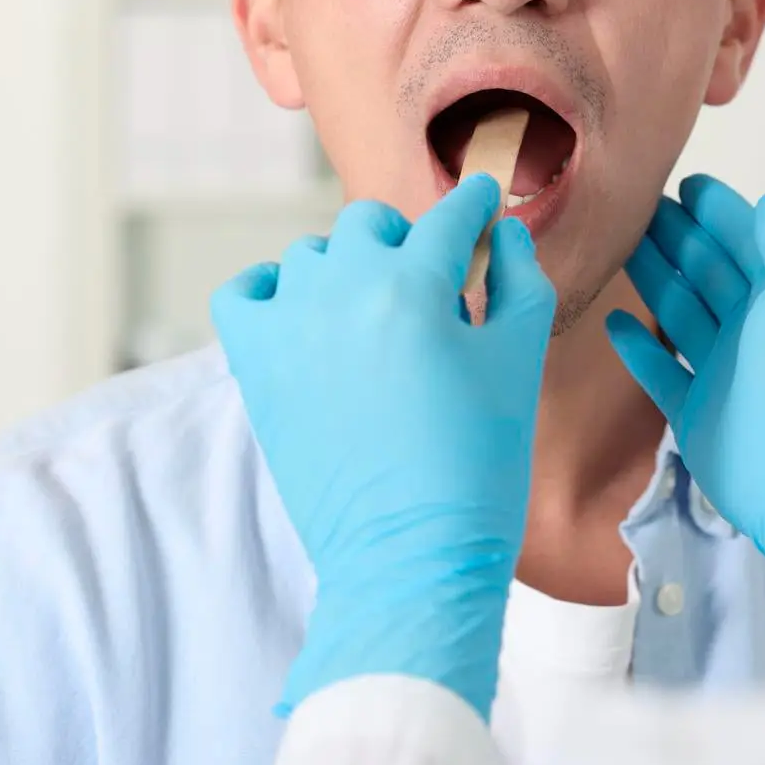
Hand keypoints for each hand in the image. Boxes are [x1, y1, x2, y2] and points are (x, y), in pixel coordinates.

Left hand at [211, 174, 557, 719]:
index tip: (481, 208)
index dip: (475, 209)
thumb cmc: (478, 466)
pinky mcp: (254, 366)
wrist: (410, 556)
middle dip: (406, 243)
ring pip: (311, 257)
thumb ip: (521, 282)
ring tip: (373, 321)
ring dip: (345, 272)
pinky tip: (304, 318)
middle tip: (431, 291)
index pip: (451, 217)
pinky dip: (268, 292)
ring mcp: (290, 325)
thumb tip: (505, 234)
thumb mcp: (520, 364)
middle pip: (372, 224)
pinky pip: (243, 293)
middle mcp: (344, 290)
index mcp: (416, 286)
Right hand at [605, 175, 764, 619]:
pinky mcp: (696, 414)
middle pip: (708, 273)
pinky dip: (638, 346)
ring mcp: (723, 373)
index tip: (685, 184)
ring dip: (653, 279)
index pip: (747, 242)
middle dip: (677, 238)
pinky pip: (660, 372)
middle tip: (634, 206)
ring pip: (681, 314)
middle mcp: (753, 331)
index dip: (719, 212)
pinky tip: (613, 319)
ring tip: (617, 247)